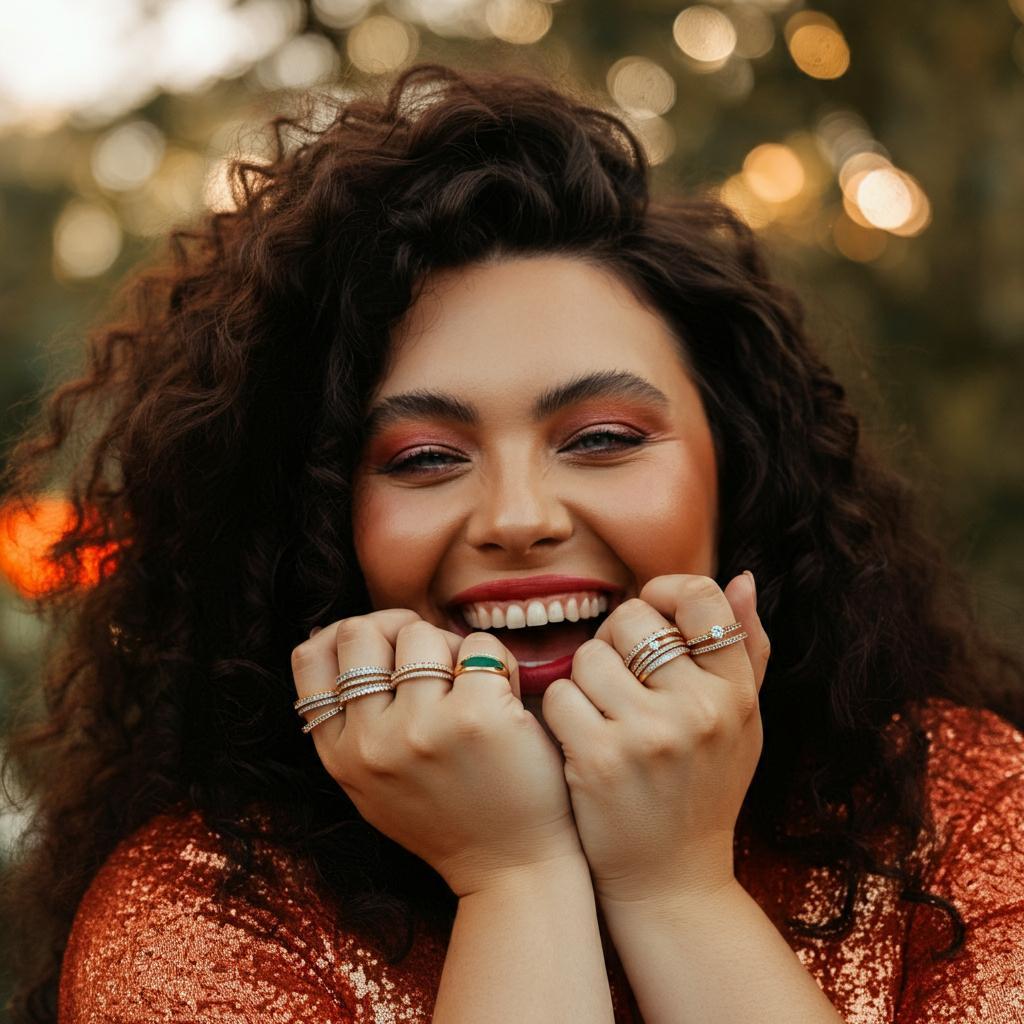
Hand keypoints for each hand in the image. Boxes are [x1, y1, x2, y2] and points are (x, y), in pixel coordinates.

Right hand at [291, 610, 581, 897]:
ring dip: (452, 648)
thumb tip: (327, 634)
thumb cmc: (448, 814)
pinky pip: (479, 647)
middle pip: (363, 631)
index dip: (344, 634)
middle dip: (400, 632)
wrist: (511, 869)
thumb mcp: (371, 781)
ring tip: (471, 685)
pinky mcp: (476, 716)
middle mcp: (372, 742)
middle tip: (432, 659)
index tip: (381, 645)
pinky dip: (498, 661)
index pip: (311, 657)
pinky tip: (507, 695)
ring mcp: (422, 729)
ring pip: (422, 635)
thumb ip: (349, 721)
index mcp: (341, 755)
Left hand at [540, 572, 768, 906]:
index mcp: (736, 693)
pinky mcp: (599, 759)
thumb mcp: (742, 724)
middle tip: (618, 673)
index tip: (651, 611)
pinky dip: (560, 713)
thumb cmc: (704, 790)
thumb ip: (748, 649)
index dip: (666, 590)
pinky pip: (559, 695)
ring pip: (588, 655)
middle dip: (615, 639)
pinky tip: (578, 738)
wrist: (673, 880)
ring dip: (584, 679)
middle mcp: (699, 709)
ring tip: (600, 712)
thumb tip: (743, 578)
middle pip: (632, 619)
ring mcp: (648, 735)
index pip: (701, 597)